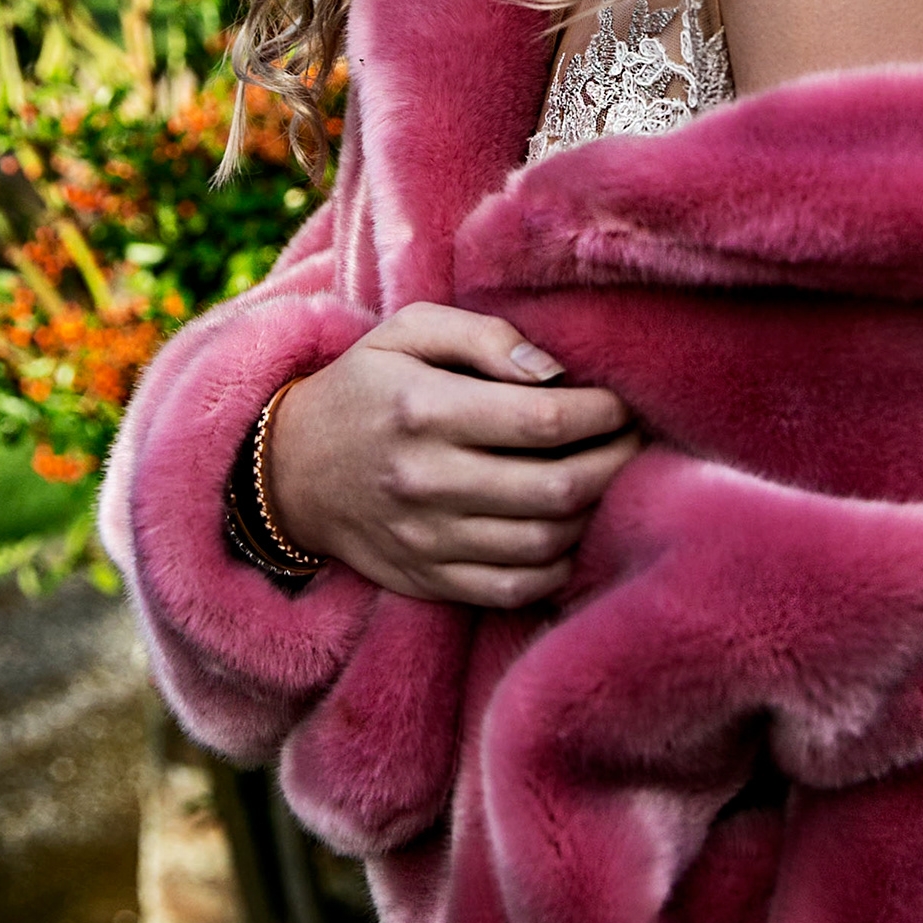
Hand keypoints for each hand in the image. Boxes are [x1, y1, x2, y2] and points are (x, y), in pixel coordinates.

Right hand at [265, 303, 638, 606]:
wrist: (289, 471)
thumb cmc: (365, 387)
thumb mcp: (407, 332)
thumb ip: (484, 337)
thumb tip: (553, 372)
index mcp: (425, 409)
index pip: (543, 420)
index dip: (602, 414)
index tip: (621, 404)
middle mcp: (426, 480)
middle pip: (557, 487)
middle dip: (616, 464)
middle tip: (634, 443)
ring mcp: (426, 539)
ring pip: (544, 542)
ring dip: (595, 514)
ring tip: (607, 482)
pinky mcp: (427, 579)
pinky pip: (514, 589)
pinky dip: (558, 566)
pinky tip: (568, 533)